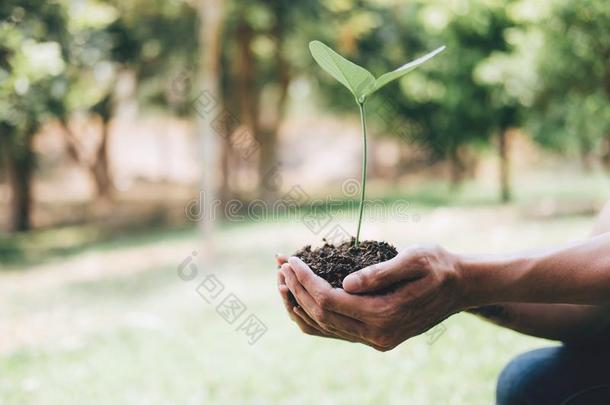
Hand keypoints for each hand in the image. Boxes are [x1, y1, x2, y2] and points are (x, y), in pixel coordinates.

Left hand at [279, 244, 464, 350]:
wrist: (461, 287)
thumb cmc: (438, 266)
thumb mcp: (414, 259)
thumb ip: (380, 273)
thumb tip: (346, 284)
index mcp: (385, 314)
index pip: (329, 300)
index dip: (305, 280)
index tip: (291, 260)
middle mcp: (377, 334)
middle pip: (321, 315)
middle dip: (295, 289)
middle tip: (280, 265)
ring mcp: (376, 340)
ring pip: (324, 328)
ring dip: (299, 304)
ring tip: (282, 280)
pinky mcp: (376, 337)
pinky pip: (334, 332)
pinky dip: (313, 316)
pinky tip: (300, 300)